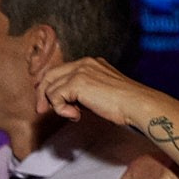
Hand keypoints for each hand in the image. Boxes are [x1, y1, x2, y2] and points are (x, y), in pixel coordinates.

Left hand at [35, 57, 152, 128]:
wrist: (136, 104)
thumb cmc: (122, 103)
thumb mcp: (98, 93)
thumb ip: (81, 93)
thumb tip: (64, 103)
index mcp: (90, 63)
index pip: (60, 71)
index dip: (50, 86)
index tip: (48, 102)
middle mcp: (83, 63)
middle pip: (49, 75)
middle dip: (42, 94)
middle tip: (42, 110)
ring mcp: (80, 71)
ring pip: (50, 87)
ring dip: (56, 105)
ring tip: (73, 114)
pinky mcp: (77, 82)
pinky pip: (55, 97)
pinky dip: (61, 109)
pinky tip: (76, 115)